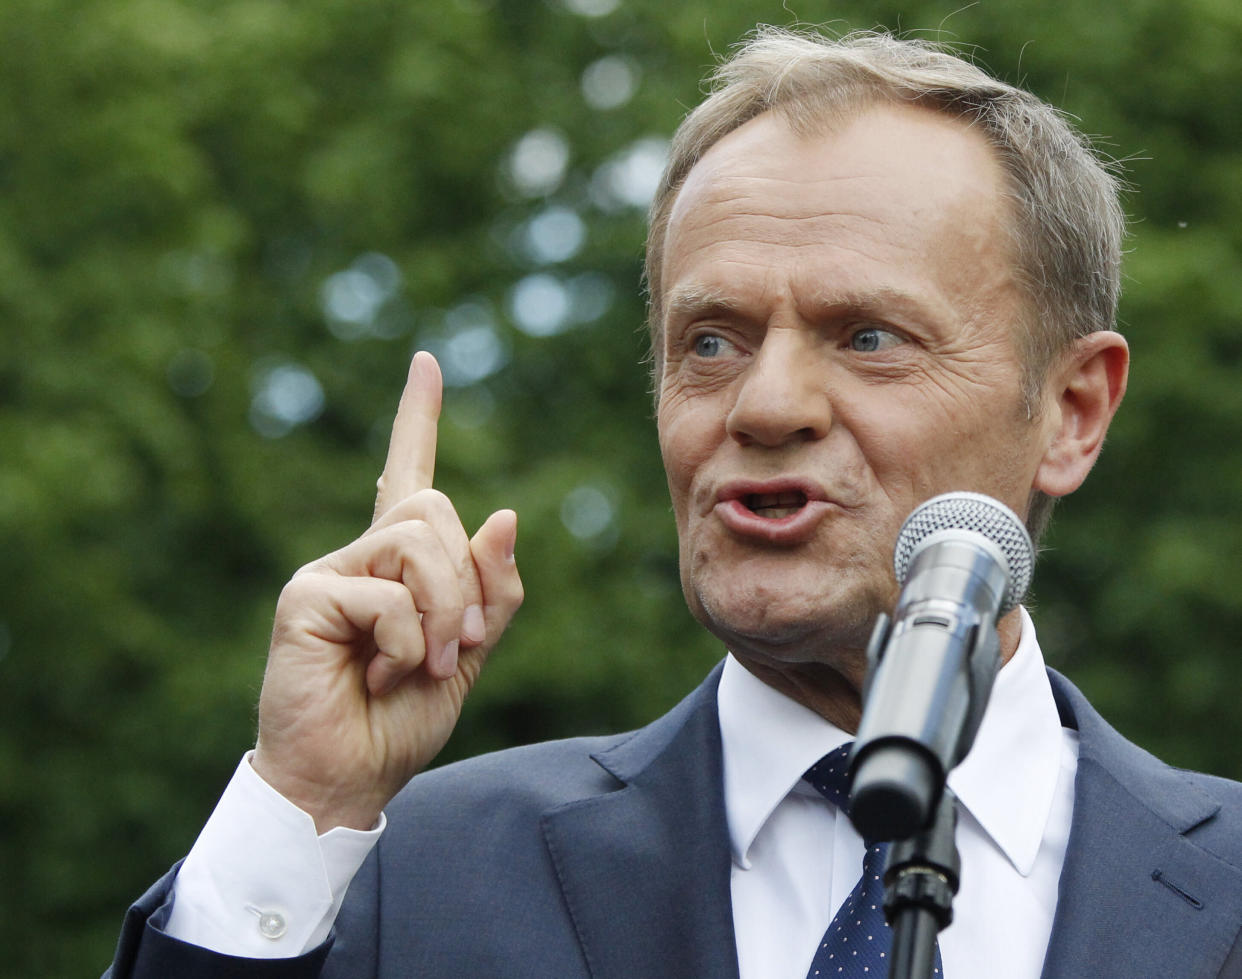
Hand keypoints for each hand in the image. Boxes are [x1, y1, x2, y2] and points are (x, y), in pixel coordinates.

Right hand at [251, 352, 522, 831]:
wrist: (348, 780)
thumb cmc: (402, 720)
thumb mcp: (469, 653)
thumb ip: (491, 591)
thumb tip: (502, 514)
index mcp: (400, 564)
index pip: (407, 473)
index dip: (416, 418)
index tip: (426, 364)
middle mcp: (362, 555)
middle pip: (435, 509)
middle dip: (466, 585)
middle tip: (455, 647)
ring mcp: (331, 570)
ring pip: (418, 539)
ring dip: (441, 614)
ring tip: (418, 665)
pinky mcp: (306, 595)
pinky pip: (387, 594)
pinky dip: (406, 642)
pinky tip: (379, 675)